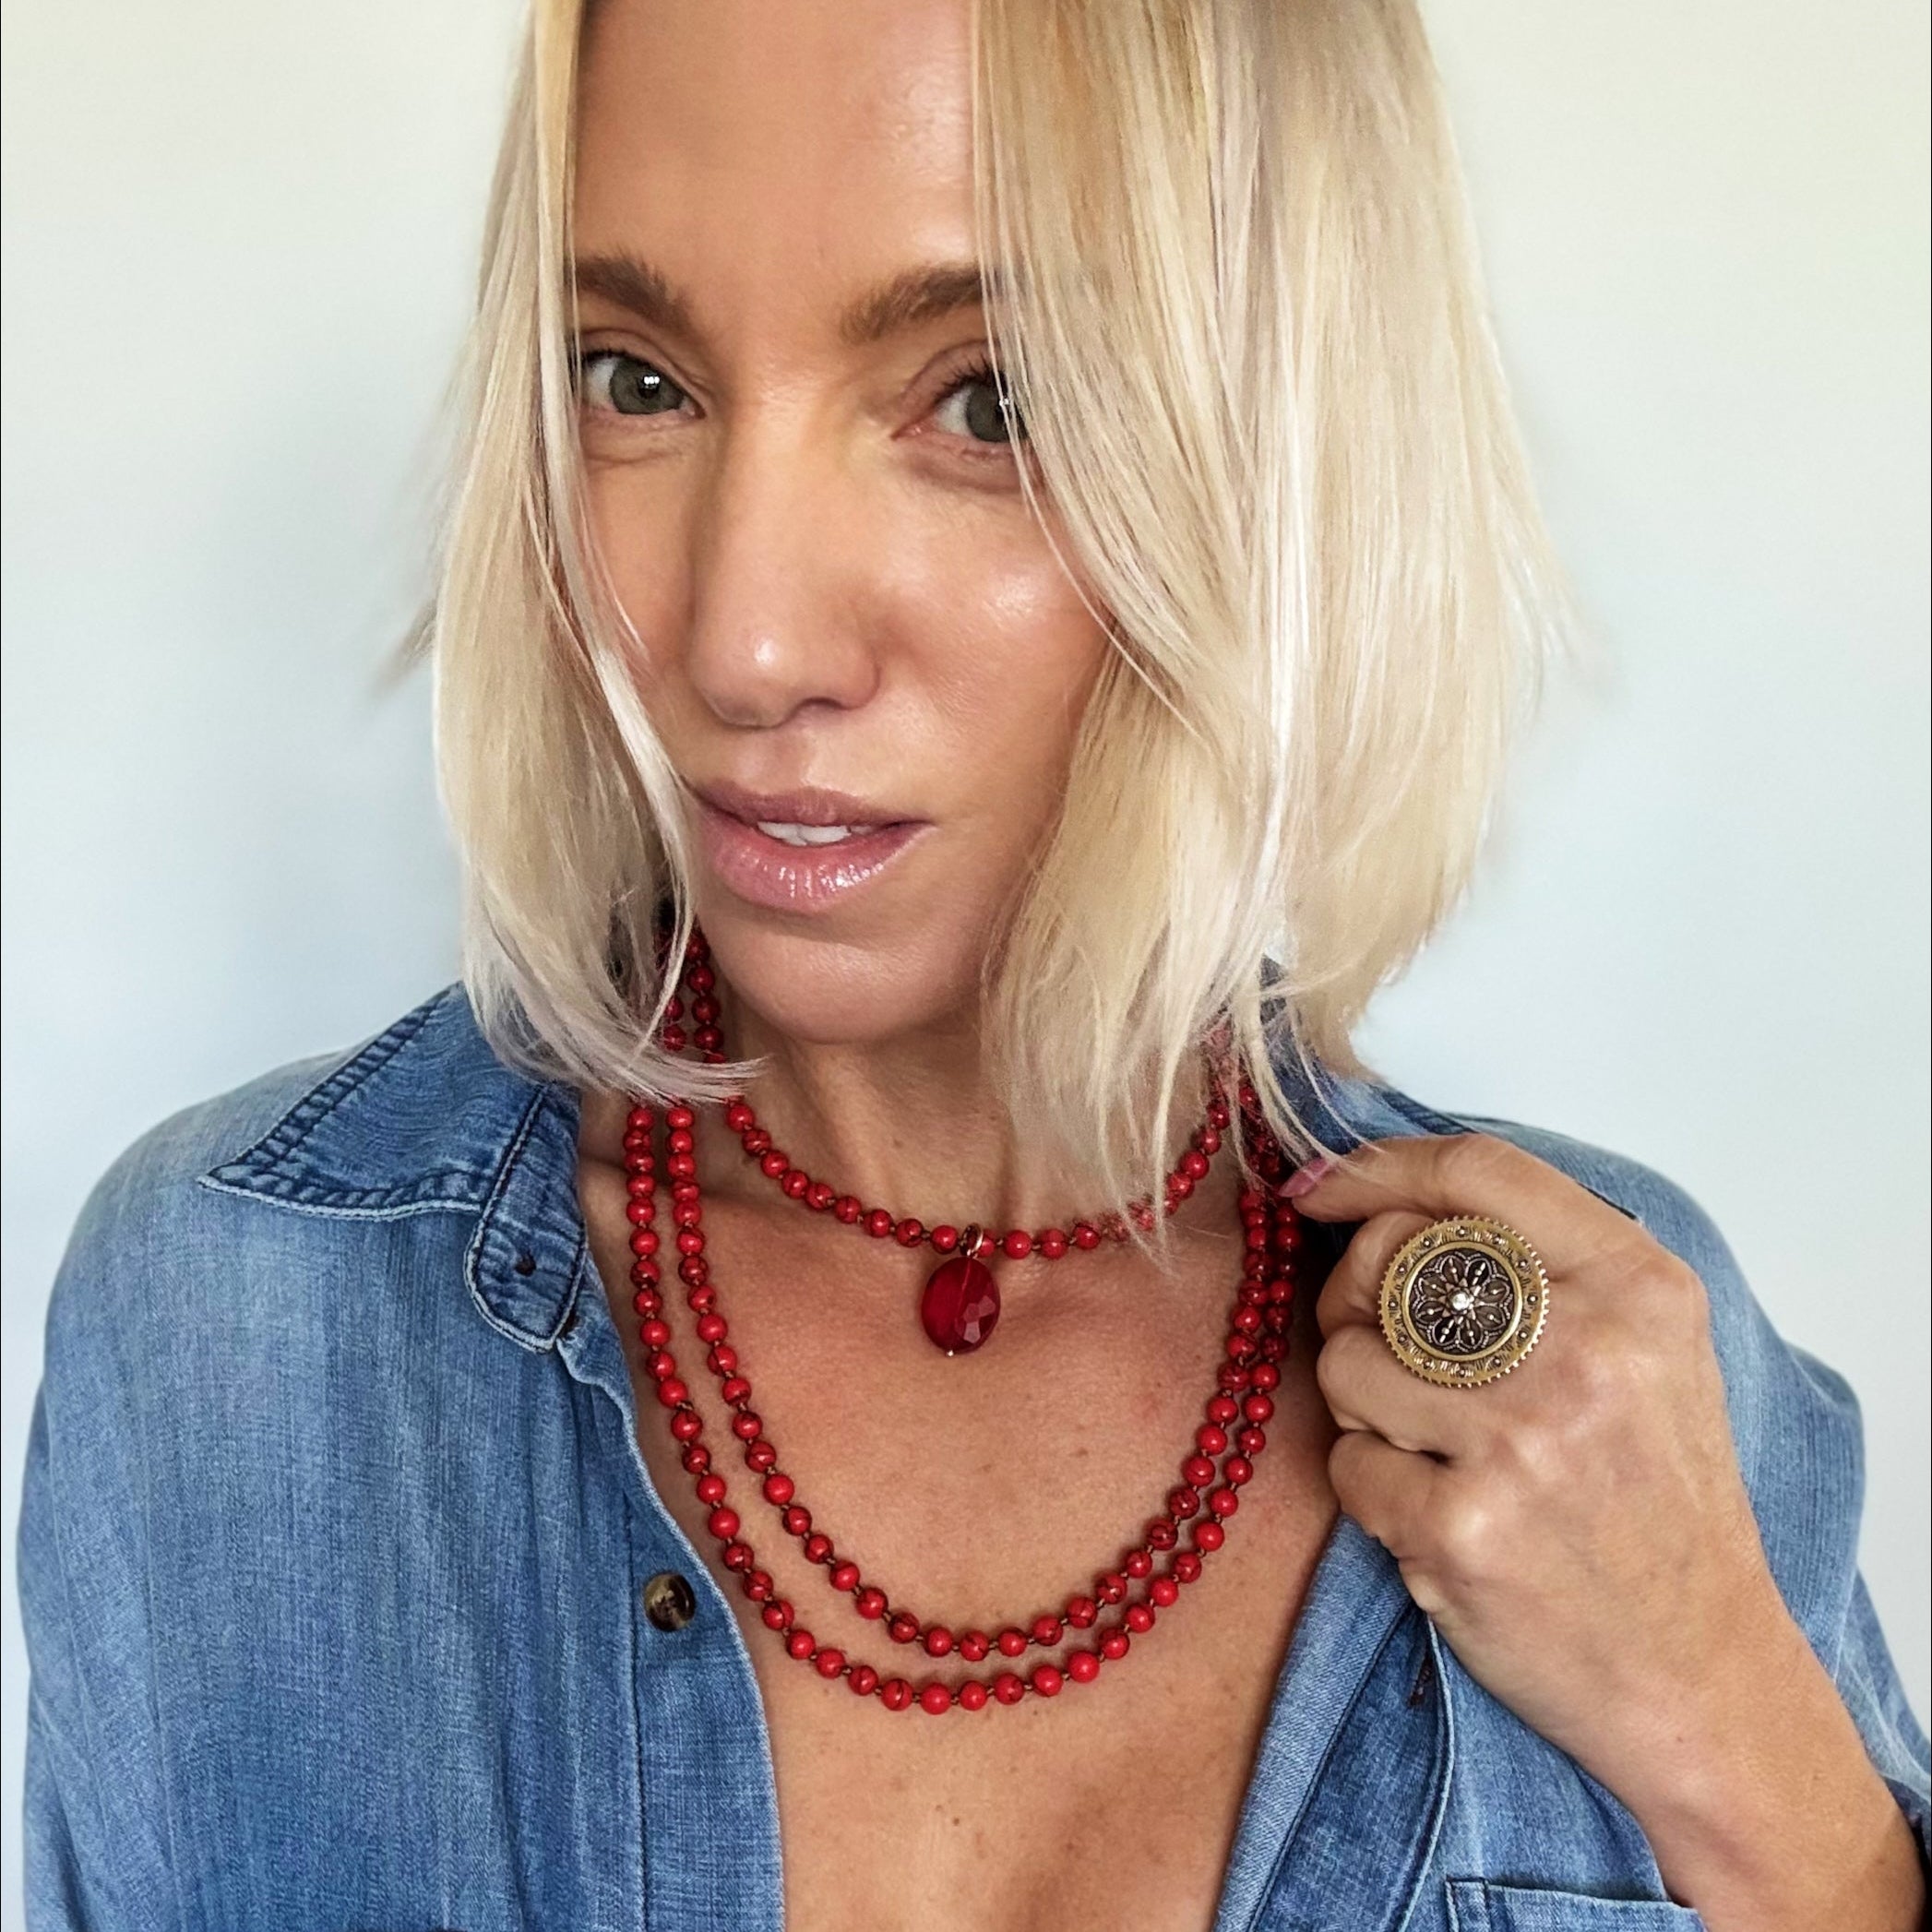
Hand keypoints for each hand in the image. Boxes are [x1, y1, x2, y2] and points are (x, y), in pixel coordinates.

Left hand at [1290, 1132, 1922, 1931]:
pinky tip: (1434, 1515)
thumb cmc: (1657, 1501)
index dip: (1376, 1166)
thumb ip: (1545, 1261)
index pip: (1478, 1169)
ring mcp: (1521, 1440)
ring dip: (1361, 1404)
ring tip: (1430, 1447)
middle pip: (1388, 1254)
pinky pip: (1346, 1463)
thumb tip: (1379, 1196)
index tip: (1318, 1186)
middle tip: (1382, 1352)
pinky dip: (1370, 1487)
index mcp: (1638, 1287)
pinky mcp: (1462, 1527)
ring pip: (1346, 1358)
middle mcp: (1585, 1349)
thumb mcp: (1651, 1349)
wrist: (1701, 1675)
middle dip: (1354, 1296)